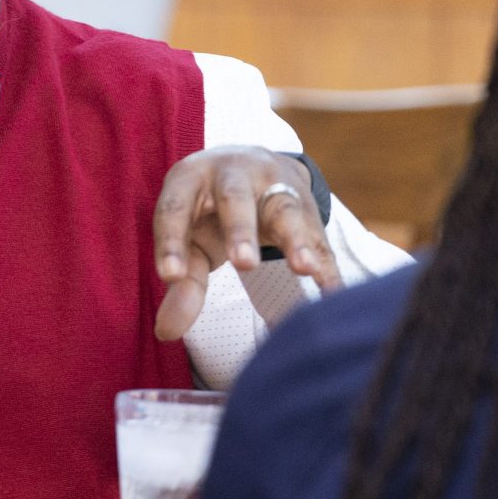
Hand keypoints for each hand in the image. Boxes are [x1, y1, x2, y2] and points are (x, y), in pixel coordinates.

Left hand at [151, 146, 341, 340]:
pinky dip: (327, 265)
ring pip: (286, 209)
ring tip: (303, 268)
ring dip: (296, 239)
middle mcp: (233, 173)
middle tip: (245, 264)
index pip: (174, 208)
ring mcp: (275, 184)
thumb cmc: (210, 213)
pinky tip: (331, 293)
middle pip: (234, 199)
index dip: (171, 241)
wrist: (255, 166)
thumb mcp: (191, 237)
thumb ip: (182, 281)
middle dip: (240, 231)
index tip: (170, 277)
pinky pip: (319, 238)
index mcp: (191, 178)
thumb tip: (166, 332)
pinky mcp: (308, 207)